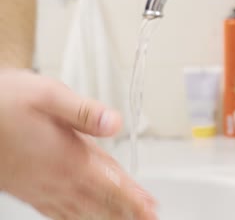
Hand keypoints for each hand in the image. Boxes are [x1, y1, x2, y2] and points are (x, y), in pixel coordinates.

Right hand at [0, 69, 156, 218]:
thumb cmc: (6, 102)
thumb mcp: (48, 95)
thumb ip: (84, 111)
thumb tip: (114, 123)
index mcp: (69, 157)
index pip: (111, 184)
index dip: (134, 199)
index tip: (152, 210)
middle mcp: (58, 178)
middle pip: (101, 202)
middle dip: (129, 212)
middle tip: (149, 219)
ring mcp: (44, 188)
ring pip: (83, 211)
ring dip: (108, 217)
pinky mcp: (31, 191)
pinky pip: (60, 212)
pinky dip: (78, 218)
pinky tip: (84, 218)